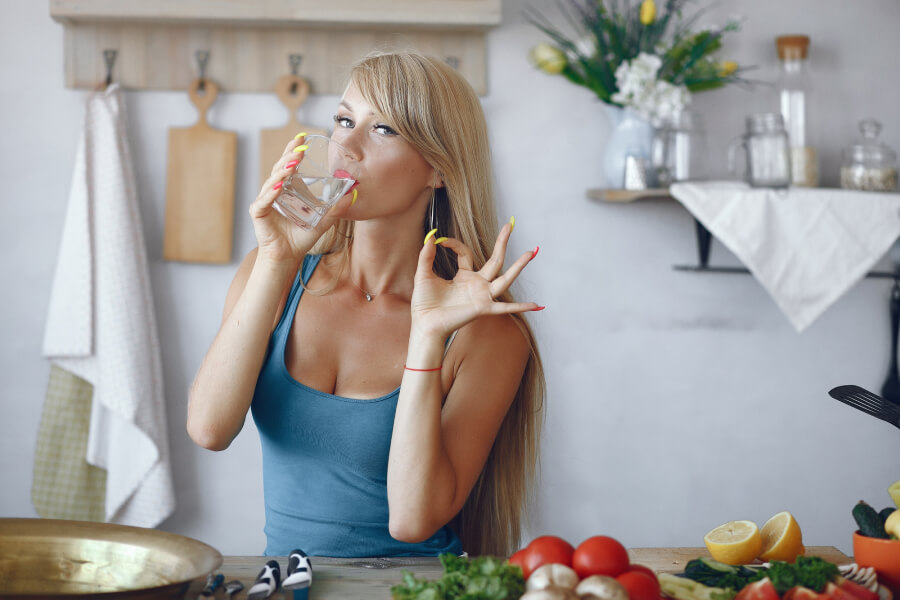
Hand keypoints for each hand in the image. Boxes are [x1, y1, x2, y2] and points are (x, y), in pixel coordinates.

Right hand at [249, 135, 353, 264]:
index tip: (302, 136)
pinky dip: (271, 192)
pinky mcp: (258, 212)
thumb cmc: (300, 238)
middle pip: (280, 168)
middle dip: (289, 155)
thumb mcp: (323, 221)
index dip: (294, 150)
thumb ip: (336, 209)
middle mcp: (274, 191)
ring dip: (283, 170)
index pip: (289, 165)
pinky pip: (265, 200)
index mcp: (287, 189)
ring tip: (293, 162)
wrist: (287, 257)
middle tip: (299, 144)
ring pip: (272, 180)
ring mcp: (264, 200)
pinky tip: (279, 185)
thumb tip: (353, 195)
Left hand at [410, 223, 540, 337]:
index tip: (441, 241)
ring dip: (519, 266)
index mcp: (463, 277)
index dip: (454, 244)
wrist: (425, 324)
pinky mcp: (483, 308)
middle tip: (510, 224)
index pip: (466, 253)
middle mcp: (476, 285)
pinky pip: (505, 307)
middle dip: (502, 242)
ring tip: (531, 252)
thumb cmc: (424, 303)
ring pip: (505, 278)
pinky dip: (521, 307)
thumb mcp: (424, 274)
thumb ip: (427, 255)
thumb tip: (431, 236)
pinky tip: (536, 305)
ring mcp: (482, 296)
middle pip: (495, 260)